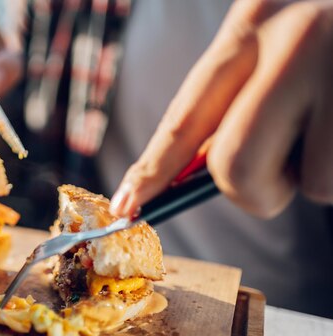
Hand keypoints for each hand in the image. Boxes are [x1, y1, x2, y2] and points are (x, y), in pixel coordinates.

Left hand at [110, 0, 332, 218]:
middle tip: (277, 178)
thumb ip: (235, 99)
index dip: (152, 171)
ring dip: (320, 174)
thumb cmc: (329, 29)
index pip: (185, 116)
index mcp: (251, 25)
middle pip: (235, 165)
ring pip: (310, 185)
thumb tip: (193, 175)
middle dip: (251, 192)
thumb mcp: (275, 39)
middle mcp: (296, 44)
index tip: (126, 207)